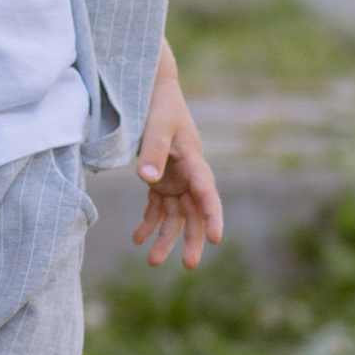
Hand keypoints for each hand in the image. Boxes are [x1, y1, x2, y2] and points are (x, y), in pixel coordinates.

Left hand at [131, 46, 223, 269]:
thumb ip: (152, 151)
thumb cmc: (158, 105)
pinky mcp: (160, 179)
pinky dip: (148, 223)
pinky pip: (157, 207)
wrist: (152, 89)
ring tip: (153, 262)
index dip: (213, 216)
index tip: (217, 239)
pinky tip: (137, 238)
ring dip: (166, 237)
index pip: (207, 193)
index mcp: (194, 161)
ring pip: (176, 216)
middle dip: (192, 238)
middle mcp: (189, 174)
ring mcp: (175, 178)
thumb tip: (147, 180)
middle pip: (195, 212)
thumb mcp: (155, 125)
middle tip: (188, 264)